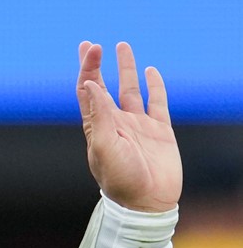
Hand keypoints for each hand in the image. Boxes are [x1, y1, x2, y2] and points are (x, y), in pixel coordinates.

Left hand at [76, 41, 181, 211]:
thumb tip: (90, 84)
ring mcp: (137, 125)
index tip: (90, 48)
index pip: (88, 91)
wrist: (147, 203)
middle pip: (103, 86)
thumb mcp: (104, 146)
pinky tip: (151, 72)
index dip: (87, 68)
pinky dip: (155, 86)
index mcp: (97, 126)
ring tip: (121, 47)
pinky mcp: (160, 131)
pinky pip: (157, 103)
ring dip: (126, 69)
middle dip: (96, 66)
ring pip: (130, 90)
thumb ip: (99, 115)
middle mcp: (115, 123)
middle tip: (91, 45)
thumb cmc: (121, 179)